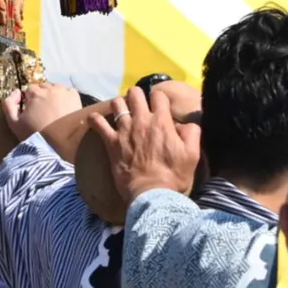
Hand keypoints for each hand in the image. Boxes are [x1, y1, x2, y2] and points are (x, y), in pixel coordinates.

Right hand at [3, 82, 80, 143]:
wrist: (59, 146)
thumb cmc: (34, 135)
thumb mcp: (14, 123)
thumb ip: (9, 104)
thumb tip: (16, 92)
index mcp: (34, 92)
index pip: (30, 90)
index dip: (30, 101)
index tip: (32, 112)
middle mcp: (50, 88)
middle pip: (44, 87)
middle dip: (42, 97)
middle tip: (44, 113)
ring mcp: (64, 92)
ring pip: (57, 89)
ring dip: (54, 96)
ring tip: (56, 111)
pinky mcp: (76, 98)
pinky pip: (69, 93)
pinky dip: (66, 99)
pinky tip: (65, 111)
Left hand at [94, 86, 199, 205]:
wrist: (152, 194)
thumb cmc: (174, 176)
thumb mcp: (193, 154)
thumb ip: (192, 133)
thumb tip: (183, 124)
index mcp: (162, 121)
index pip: (159, 95)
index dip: (159, 97)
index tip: (159, 104)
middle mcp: (141, 120)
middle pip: (135, 93)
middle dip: (137, 96)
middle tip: (138, 105)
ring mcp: (124, 130)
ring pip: (116, 103)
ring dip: (119, 104)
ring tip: (121, 111)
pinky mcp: (111, 142)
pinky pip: (98, 124)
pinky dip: (95, 120)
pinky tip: (95, 119)